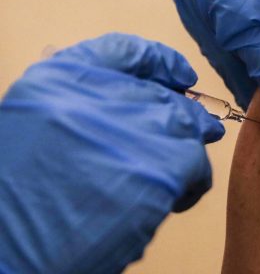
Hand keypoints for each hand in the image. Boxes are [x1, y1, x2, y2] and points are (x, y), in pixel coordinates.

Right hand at [0, 33, 223, 272]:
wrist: (7, 254)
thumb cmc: (15, 199)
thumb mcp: (34, 127)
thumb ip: (82, 105)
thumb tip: (133, 100)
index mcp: (60, 79)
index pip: (125, 51)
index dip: (160, 62)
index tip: (181, 75)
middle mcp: (102, 93)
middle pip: (163, 94)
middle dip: (181, 115)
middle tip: (194, 131)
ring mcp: (136, 126)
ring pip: (186, 126)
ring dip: (186, 148)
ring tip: (176, 172)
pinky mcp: (162, 168)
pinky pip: (196, 166)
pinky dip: (191, 181)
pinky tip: (173, 198)